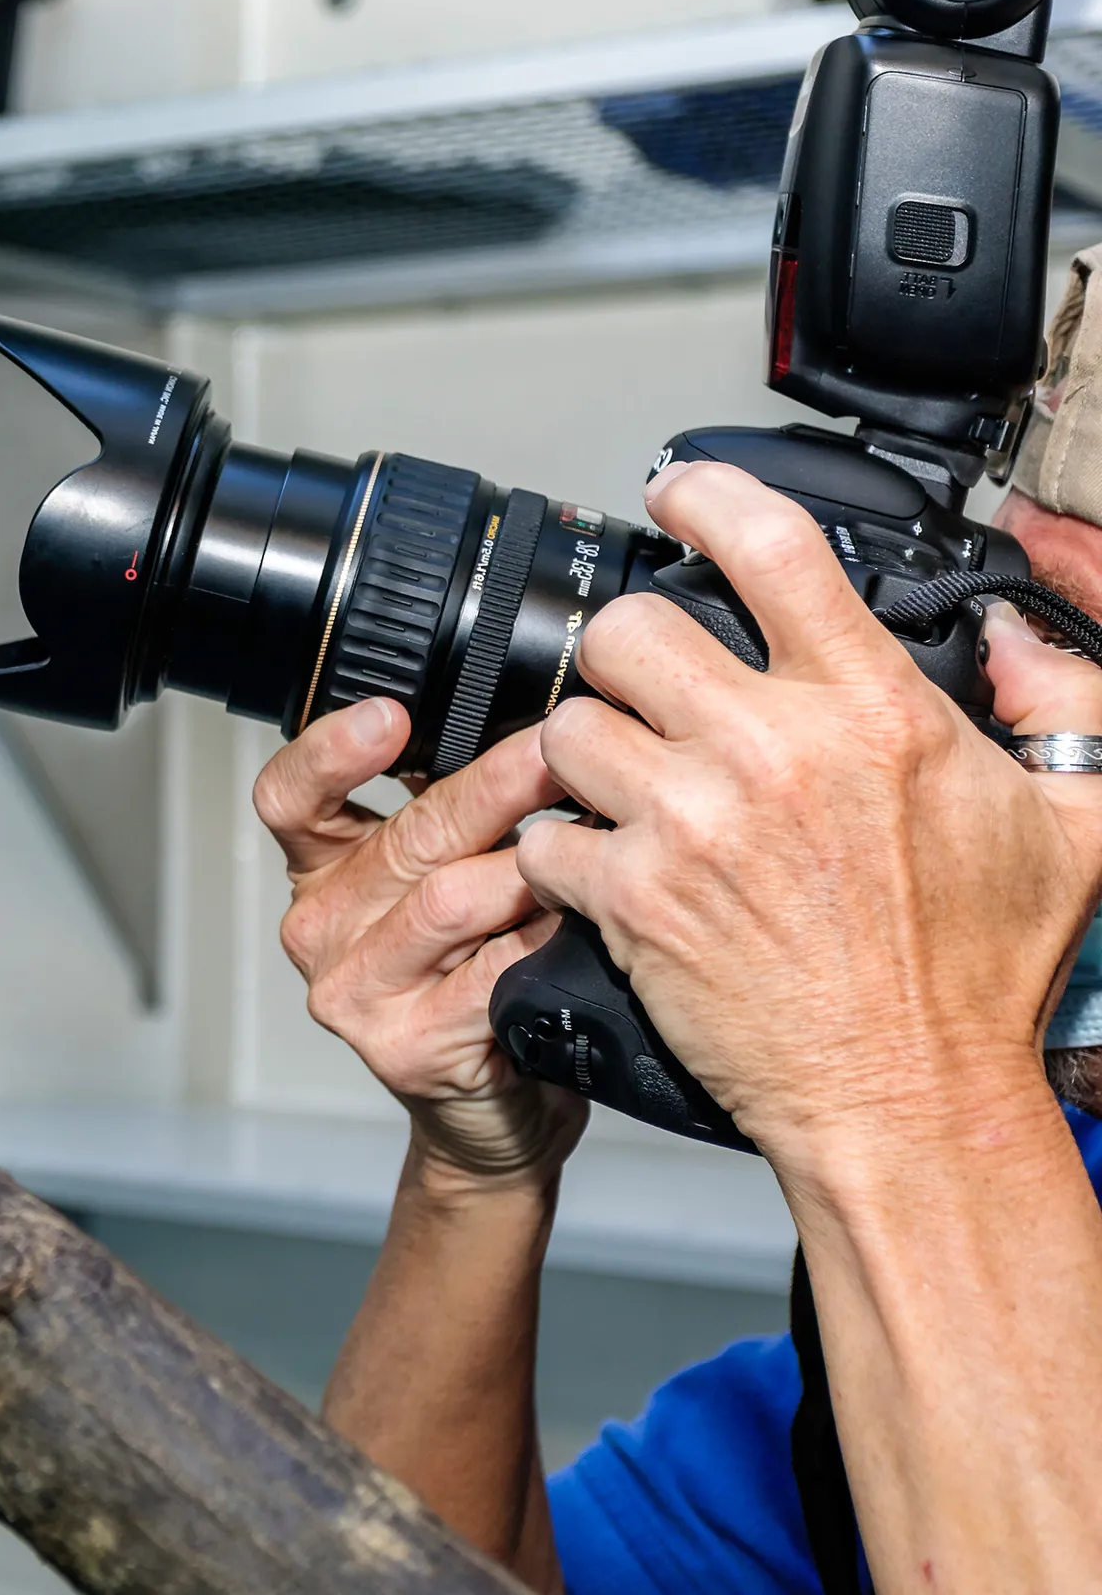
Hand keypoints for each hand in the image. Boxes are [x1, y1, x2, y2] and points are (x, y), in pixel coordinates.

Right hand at [254, 698, 586, 1185]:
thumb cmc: (475, 977)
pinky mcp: (405, 1047)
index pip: (289, 796)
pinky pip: (487, 974)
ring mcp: (355, 992)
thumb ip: (447, 809)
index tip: (387, 715)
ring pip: (448, 901)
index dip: (330, 751)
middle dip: (493, 785)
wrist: (490, 1112)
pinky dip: (542, 940)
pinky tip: (582, 916)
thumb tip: (520, 718)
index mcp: (320, 869)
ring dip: (528, 865)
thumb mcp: (440, 877)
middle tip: (559, 748)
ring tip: (590, 832)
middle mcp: (320, 928)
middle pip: (402, 836)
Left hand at [518, 460, 1101, 1174]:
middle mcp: (771, 751)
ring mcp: (692, 825)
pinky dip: (560, 847)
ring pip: (571, 726)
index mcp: (870, 709)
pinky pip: (545, 833)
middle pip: (630, 630)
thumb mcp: (1072, 822)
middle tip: (647, 691)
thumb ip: (1060, 703)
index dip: (703, 495)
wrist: (907, 1101)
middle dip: (628, 654)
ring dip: (588, 751)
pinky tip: (604, 864)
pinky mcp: (634, 899)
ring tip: (628, 785)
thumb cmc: (978, 975)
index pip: (769, 545)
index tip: (673, 493)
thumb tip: (1012, 631)